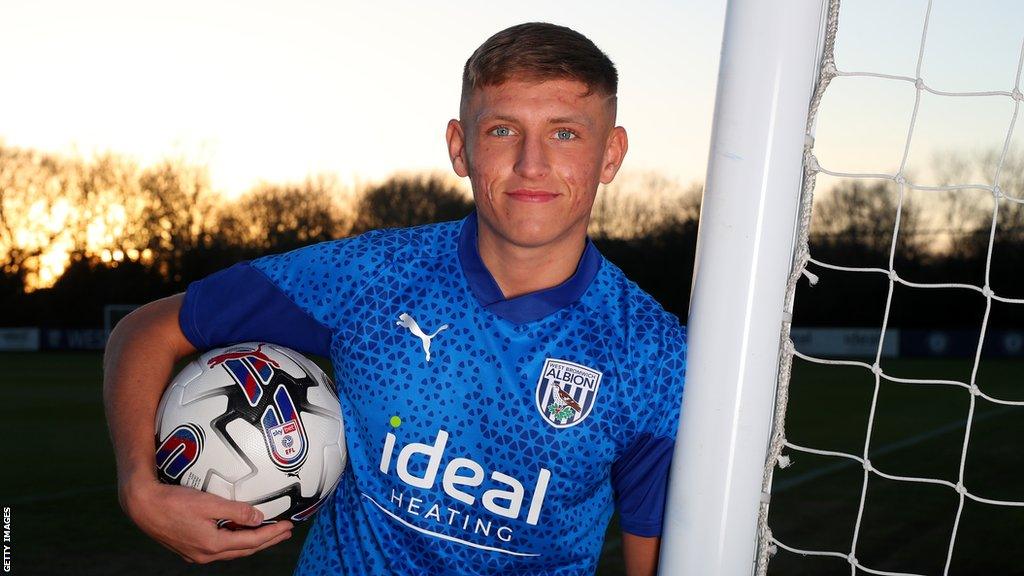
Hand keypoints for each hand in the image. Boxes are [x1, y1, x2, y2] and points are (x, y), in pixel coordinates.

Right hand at [121, 478, 293, 563]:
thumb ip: (235, 511)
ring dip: (251, 542)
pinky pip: (219, 546)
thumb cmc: (173, 501)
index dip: (272, 534)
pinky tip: (239, 532)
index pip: (251, 542)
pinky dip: (235, 540)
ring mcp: (195, 553)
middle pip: (244, 550)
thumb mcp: (208, 503)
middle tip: (284, 532)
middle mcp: (205, 554)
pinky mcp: (188, 546)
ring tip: (267, 533)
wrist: (141, 505)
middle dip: (267, 541)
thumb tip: (258, 518)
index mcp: (212, 545)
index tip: (288, 526)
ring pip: (231, 550)